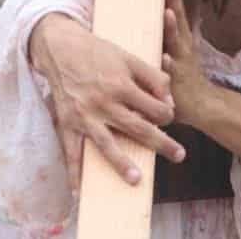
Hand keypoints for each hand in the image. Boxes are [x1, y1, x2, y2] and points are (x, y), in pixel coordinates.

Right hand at [28, 11, 182, 189]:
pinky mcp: (67, 123)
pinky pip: (71, 152)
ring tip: (136, 179)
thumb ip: (152, 77)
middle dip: (161, 143)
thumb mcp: (129, 57)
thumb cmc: (98, 52)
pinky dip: (74, 172)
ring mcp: (85, 115)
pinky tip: (78, 192)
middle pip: (137, 128)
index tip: (169, 116)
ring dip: (121, 163)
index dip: (166, 114)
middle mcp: (104, 103)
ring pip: (106, 143)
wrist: (60, 48)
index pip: (153, 107)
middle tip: (179, 155)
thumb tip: (169, 101)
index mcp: (121, 85)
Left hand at [162, 0, 214, 128]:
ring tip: (167, 11)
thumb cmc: (177, 71)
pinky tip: (164, 58)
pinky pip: (172, 70)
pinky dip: (168, 63)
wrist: (199, 104)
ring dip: (172, 25)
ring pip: (175, 38)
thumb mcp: (166, 43)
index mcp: (176, 30)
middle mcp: (181, 39)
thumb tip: (135, 4)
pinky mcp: (178, 79)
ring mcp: (181, 58)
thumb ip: (156, 27)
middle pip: (177, 9)